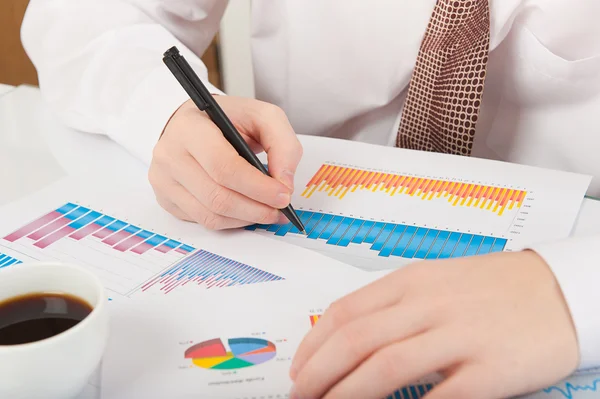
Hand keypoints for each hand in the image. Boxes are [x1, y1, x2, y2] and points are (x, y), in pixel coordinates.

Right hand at [149, 96, 301, 228]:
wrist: (195, 123)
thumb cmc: (228, 119)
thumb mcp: (262, 117)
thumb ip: (283, 144)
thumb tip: (284, 183)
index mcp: (190, 128)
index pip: (223, 167)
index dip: (257, 187)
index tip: (283, 195)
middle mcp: (170, 155)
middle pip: (217, 197)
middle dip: (256, 209)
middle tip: (279, 209)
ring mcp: (164, 180)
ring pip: (210, 215)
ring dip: (246, 219)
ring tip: (268, 212)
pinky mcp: (166, 199)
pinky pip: (203, 221)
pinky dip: (231, 221)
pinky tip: (246, 211)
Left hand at [290, 251, 578, 398]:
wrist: (559, 290)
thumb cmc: (493, 287)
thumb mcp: (436, 280)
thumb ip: (394, 305)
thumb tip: (348, 337)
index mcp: (412, 281)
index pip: (345, 312)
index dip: (313, 345)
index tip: (299, 370)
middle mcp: (429, 304)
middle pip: (356, 341)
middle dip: (318, 374)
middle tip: (300, 397)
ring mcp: (460, 335)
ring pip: (386, 367)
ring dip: (346, 394)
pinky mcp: (490, 369)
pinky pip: (440, 397)